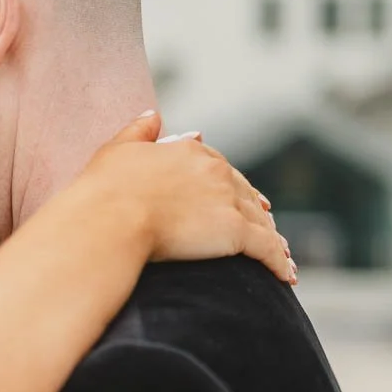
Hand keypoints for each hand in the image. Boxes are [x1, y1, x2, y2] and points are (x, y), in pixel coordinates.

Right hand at [81, 112, 295, 283]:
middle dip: (257, 209)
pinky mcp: (234, 232)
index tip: (238, 194)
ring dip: (273, 239)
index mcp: (190, 152)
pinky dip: (278, 263)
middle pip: (245, 193)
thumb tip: (154, 114)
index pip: (219, 168)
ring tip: (281, 256)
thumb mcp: (118, 150)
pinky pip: (266, 249)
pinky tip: (286, 277)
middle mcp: (215, 171)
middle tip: (268, 224)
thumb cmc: (104, 190)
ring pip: (260, 221)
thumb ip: (139, 131)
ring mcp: (227, 201)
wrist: (110, 219)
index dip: (230, 184)